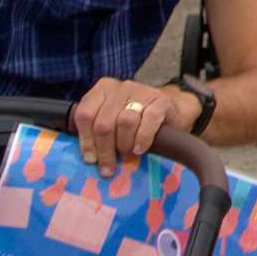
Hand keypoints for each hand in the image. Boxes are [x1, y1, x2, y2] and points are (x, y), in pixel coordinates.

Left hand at [73, 78, 190, 174]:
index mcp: (103, 89)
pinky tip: (140, 149)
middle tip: (108, 167)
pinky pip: (149, 120)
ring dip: (123, 144)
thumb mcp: (112, 120)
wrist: (171, 111)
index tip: (91, 159)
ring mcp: (142, 92)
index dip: (86, 140)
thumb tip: (88, 158)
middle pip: (104, 122)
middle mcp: (121, 88)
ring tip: (126, 156)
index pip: (85, 114)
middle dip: (104, 150)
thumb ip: (96, 130)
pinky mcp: (162, 101)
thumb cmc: (136, 120)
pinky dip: (143, 138)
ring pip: (125, 121)